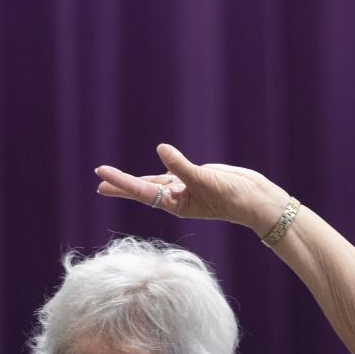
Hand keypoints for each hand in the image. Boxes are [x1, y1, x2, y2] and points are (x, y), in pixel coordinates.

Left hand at [95, 144, 288, 231]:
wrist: (256, 200)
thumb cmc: (233, 197)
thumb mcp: (205, 180)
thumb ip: (181, 166)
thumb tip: (161, 149)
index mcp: (177, 204)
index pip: (142, 191)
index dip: (120, 183)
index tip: (100, 175)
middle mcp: (178, 198)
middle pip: (143, 189)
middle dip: (121, 185)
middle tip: (98, 180)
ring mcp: (187, 188)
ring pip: (155, 182)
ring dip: (136, 179)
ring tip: (114, 177)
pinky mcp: (197, 178)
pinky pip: (173, 173)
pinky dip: (162, 168)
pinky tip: (151, 167)